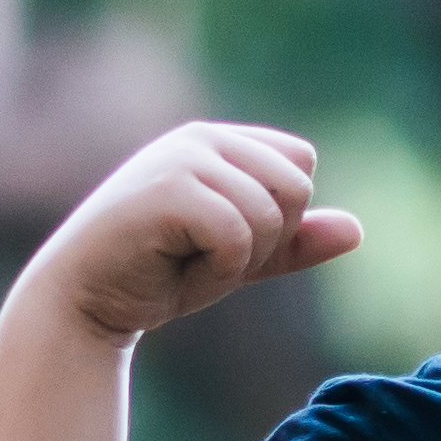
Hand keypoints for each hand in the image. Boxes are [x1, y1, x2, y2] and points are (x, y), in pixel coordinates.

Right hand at [28, 121, 362, 348]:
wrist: (82, 302)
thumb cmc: (156, 277)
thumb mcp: (238, 260)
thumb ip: (293, 244)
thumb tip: (357, 230)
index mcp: (218, 141)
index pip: (300, 162)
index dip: (279, 218)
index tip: (223, 240)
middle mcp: (201, 138)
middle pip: (296, 185)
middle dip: (265, 240)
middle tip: (203, 256)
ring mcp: (182, 159)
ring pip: (271, 214)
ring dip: (237, 261)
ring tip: (183, 262)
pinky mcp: (169, 190)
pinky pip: (239, 235)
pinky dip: (217, 271)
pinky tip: (172, 270)